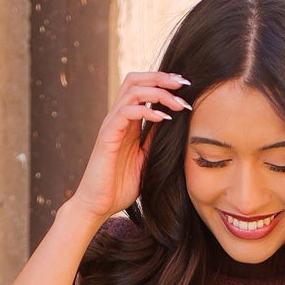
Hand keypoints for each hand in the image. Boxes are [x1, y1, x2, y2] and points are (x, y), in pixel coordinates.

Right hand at [68, 69, 191, 224]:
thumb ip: (153, 140)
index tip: (186, 87)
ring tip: (178, 103)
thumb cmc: (120, 186)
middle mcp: (118, 118)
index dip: (163, 83)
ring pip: (132, 91)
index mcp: (127, 122)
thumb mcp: (145, 159)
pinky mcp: (107, 136)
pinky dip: (146, 111)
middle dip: (161, 78)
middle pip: (136, 80)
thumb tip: (171, 123)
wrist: (98, 206)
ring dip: (158, 92)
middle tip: (184, 83)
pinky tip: (163, 118)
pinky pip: (125, 113)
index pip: (143, 88)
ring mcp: (111, 125)